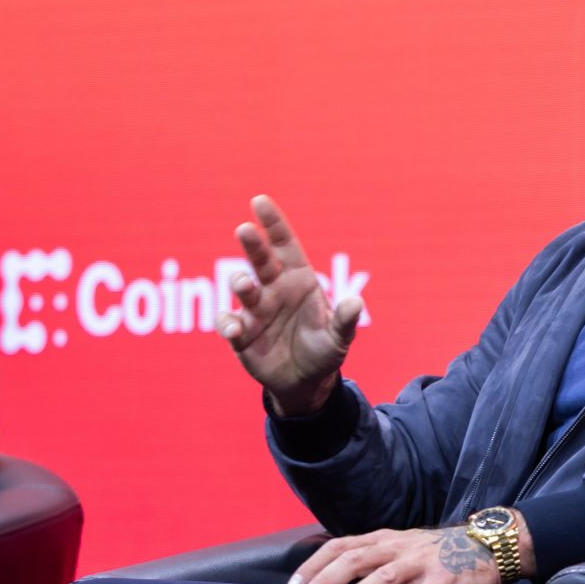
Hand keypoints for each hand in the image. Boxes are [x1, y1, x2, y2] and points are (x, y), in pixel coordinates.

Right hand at [217, 195, 364, 416]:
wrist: (305, 382)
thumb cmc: (324, 350)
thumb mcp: (339, 337)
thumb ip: (345, 320)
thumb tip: (355, 302)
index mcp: (298, 280)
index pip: (284, 245)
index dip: (273, 223)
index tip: (259, 201)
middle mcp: (273, 290)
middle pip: (261, 261)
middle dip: (253, 244)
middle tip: (244, 229)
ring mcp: (255, 311)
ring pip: (242, 289)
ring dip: (241, 283)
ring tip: (244, 284)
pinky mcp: (241, 335)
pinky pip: (229, 323)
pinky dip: (228, 324)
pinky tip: (235, 329)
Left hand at [287, 515, 533, 583]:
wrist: (489, 545)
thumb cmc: (441, 553)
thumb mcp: (403, 548)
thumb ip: (376, 559)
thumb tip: (338, 582)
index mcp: (385, 540)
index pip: (342, 546)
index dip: (316, 563)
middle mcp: (399, 547)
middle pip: (355, 558)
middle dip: (327, 579)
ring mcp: (422, 562)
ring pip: (384, 576)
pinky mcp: (445, 579)